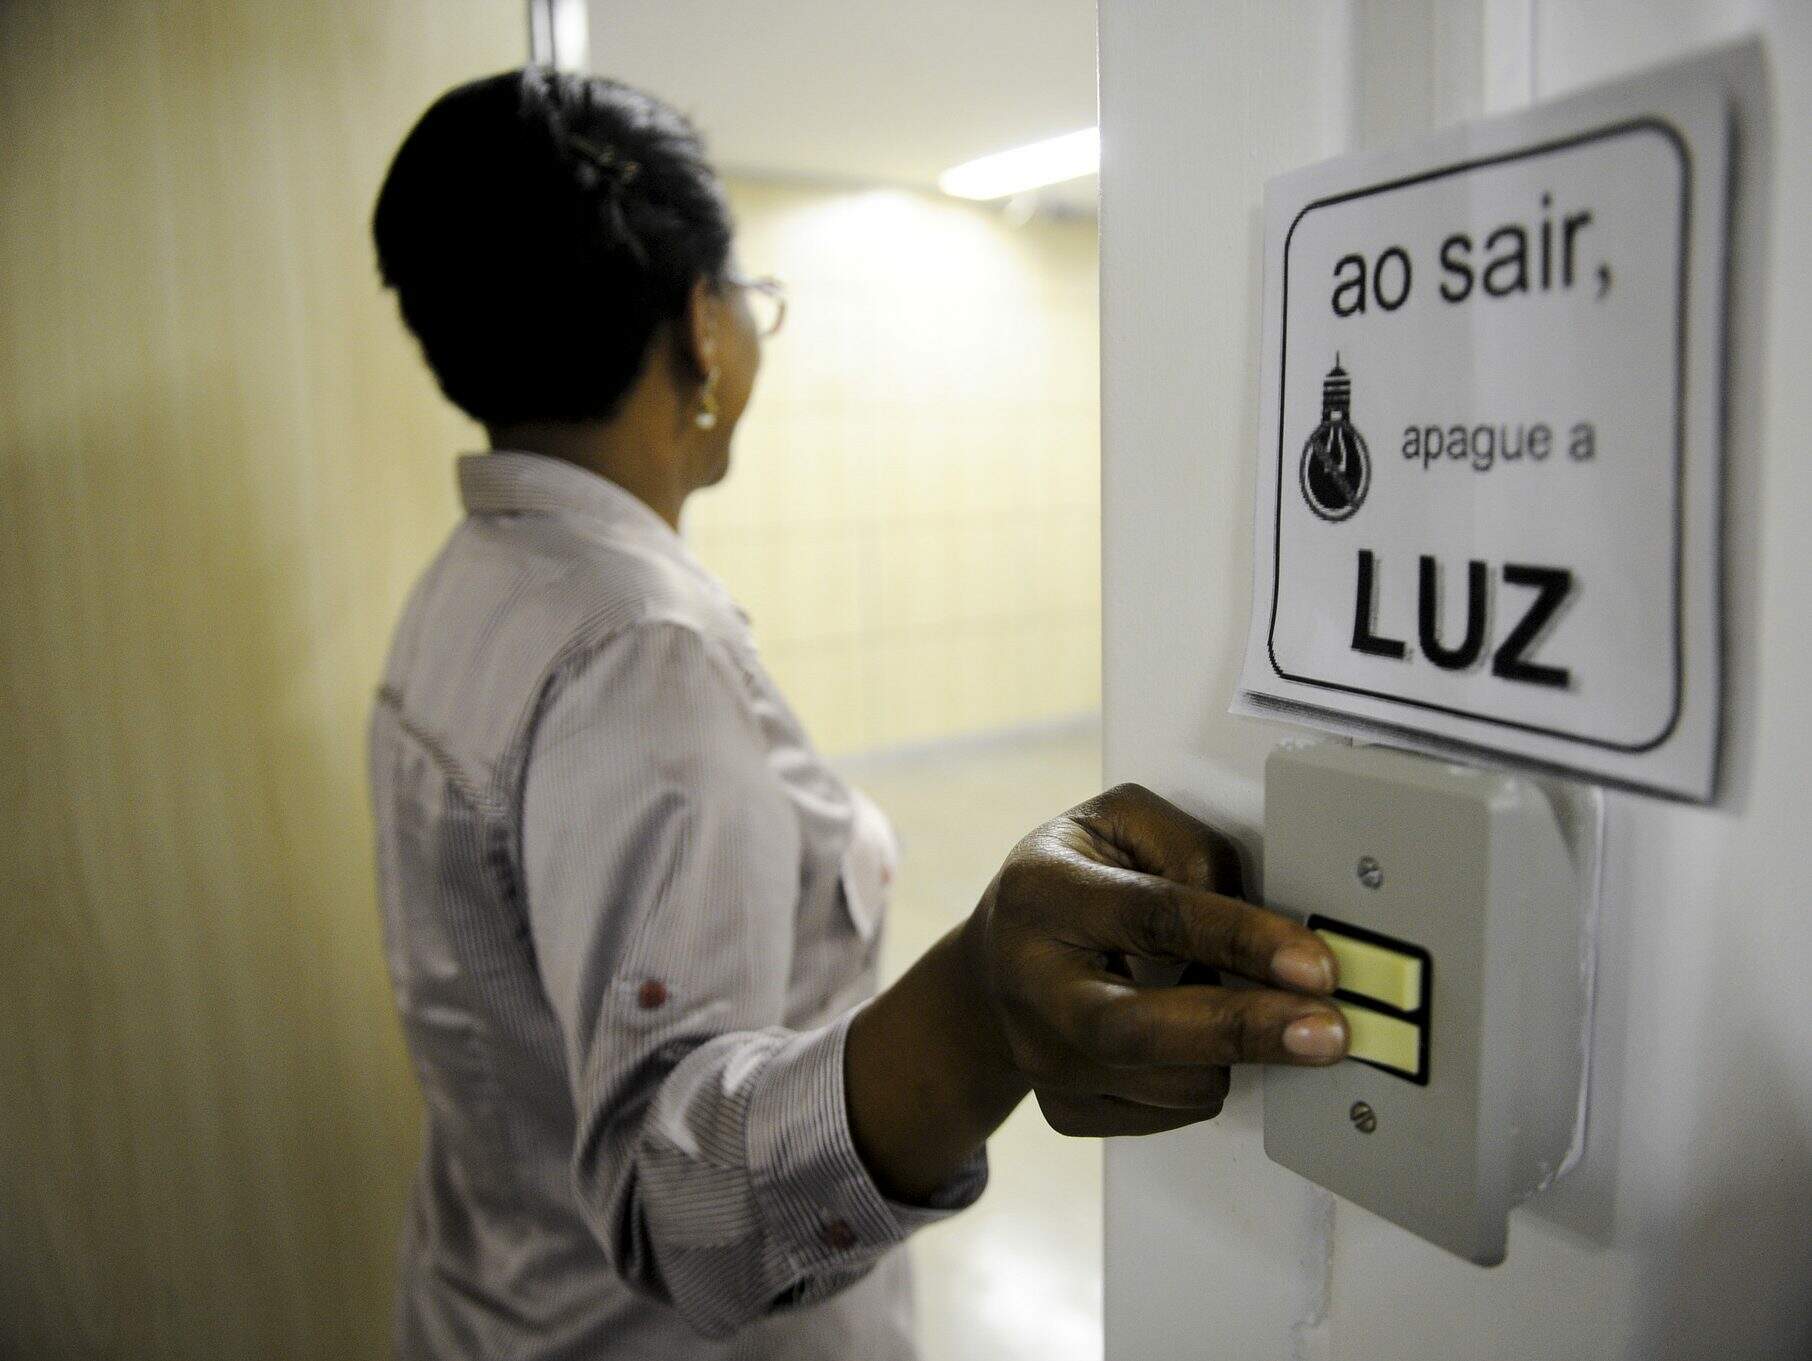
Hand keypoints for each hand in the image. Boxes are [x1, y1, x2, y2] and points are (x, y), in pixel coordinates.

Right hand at [960, 782, 1346, 1136]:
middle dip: (1243, 1032)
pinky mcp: (1061, 1111)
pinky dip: (1201, 1077)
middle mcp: (1028, 984)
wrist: (995, 961)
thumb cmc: (1077, 880)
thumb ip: (1190, 851)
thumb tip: (1258, 926)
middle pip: (1136, 1031)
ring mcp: (1040, 1058)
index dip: (1242, 941)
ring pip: (1171, 1085)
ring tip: (1230, 1002)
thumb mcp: (1121, 824)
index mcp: (1042, 893)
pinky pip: (1169, 1114)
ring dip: (1230, 1051)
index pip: (1150, 919)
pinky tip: (1185, 1036)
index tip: (1316, 966)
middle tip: (1329, 1033)